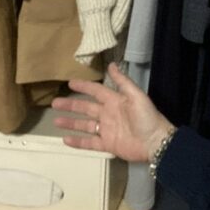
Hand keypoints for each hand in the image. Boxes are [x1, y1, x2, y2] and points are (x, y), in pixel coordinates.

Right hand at [51, 62, 174, 161]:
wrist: (155, 142)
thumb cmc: (147, 117)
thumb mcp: (136, 95)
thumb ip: (122, 81)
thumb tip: (112, 64)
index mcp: (115, 101)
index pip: (96, 91)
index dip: (84, 87)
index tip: (70, 83)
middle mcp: (108, 114)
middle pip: (86, 108)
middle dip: (71, 105)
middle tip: (55, 102)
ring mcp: (106, 130)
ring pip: (84, 125)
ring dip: (71, 122)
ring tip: (55, 120)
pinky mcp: (107, 144)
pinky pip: (89, 142)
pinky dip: (78, 142)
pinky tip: (65, 139)